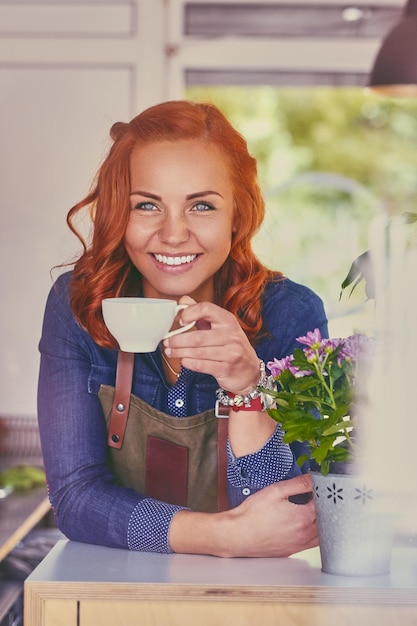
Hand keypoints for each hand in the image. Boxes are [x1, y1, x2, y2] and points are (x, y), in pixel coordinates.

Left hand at [164, 296, 259, 394]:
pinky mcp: (227, 369)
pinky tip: (183, 360)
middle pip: (197, 336)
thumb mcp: (221, 327)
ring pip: (197, 352)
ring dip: (179, 352)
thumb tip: (183, 300)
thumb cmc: (231, 346)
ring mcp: (231, 353)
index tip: (180, 321)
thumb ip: (202, 313)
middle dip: (177, 340)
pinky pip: (202, 365)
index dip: (190, 313)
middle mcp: (231, 335)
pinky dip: (189, 363)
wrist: (249, 372)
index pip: (207, 309)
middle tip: (166, 342)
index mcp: (228, 320)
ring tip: (170, 352)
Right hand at [170, 474, 317, 557]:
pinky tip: (304, 525)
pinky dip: (314, 533)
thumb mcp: (275, 491)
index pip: (324, 503)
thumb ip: (298, 484)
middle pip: (326, 520)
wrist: (238, 535)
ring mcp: (299, 545)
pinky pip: (311, 543)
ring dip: (321, 522)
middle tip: (318, 497)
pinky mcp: (292, 551)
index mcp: (303, 518)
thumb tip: (313, 479)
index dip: (323, 493)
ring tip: (313, 511)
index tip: (320, 486)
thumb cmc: (253, 514)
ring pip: (321, 535)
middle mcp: (305, 534)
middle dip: (325, 507)